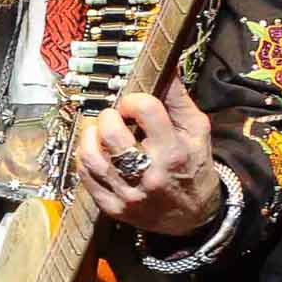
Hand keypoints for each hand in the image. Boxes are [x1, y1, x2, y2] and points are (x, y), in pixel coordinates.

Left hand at [73, 89, 220, 236]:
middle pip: (112, 133)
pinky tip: (96, 151)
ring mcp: (129, 194)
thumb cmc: (193, 166)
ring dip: (91, 136)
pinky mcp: (113, 208)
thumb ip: (177, 98)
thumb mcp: (196, 131)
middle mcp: (150, 175)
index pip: (144, 109)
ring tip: (100, 132)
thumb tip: (163, 65)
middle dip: (109, 116)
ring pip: (92, 156)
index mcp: (174, 151)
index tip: (134, 105)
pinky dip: (85, 157)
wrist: (193, 217)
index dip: (133, 99)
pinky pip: (85, 177)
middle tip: (115, 117)